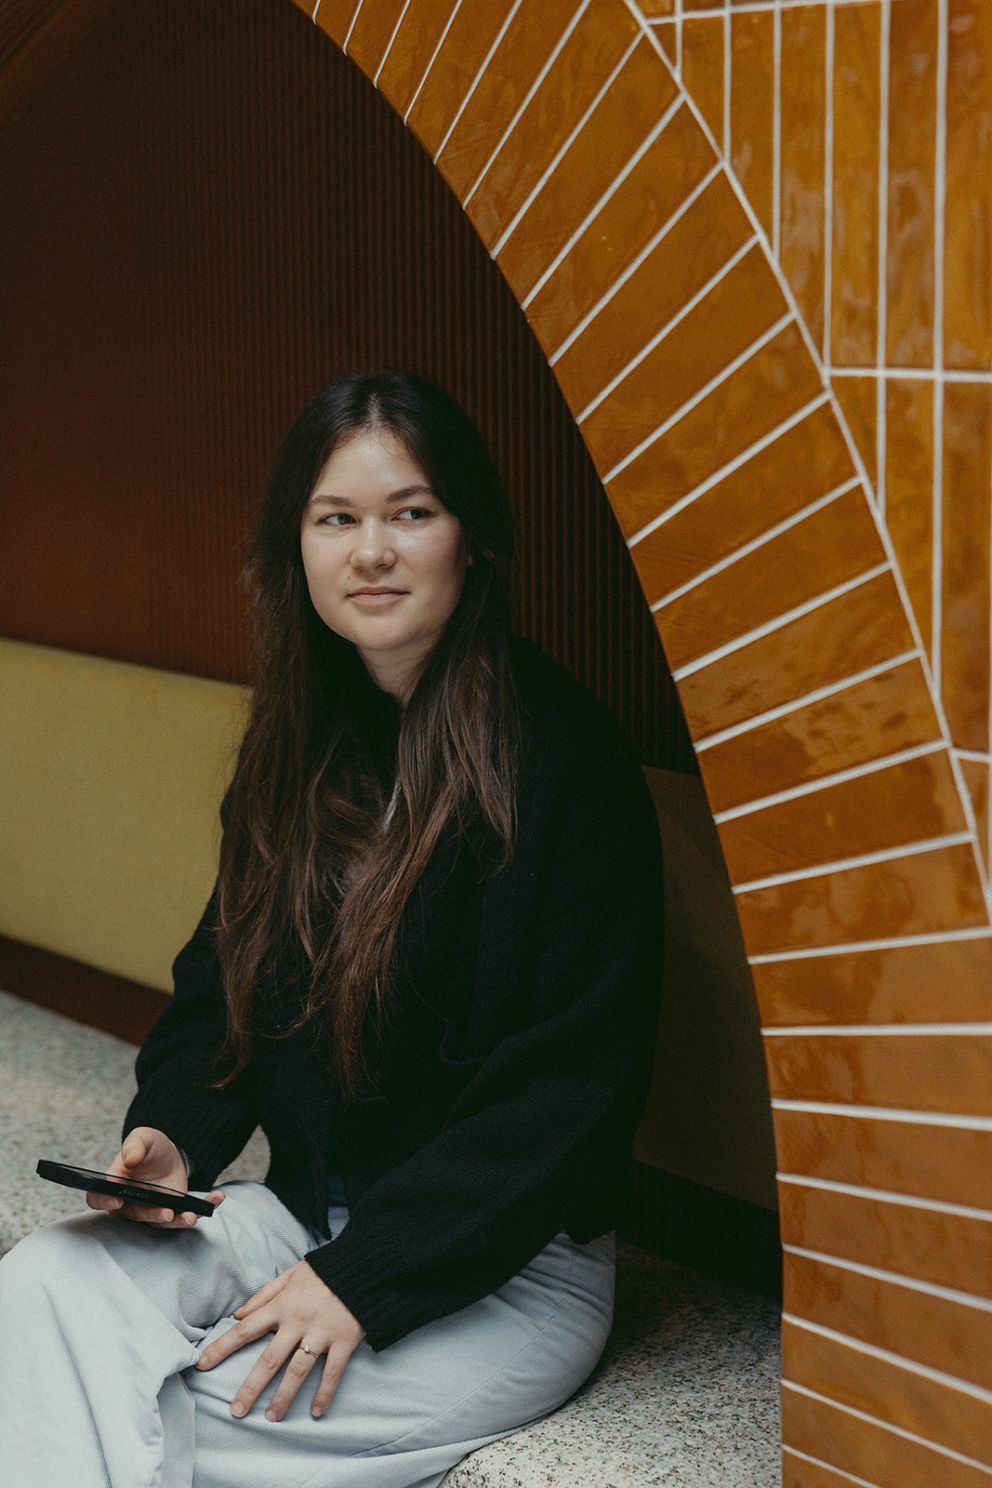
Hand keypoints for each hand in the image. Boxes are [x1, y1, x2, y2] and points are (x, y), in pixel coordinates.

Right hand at [85, 1125, 224, 1228]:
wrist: (169, 1153)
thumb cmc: (148, 1147)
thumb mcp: (142, 1138)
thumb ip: (134, 1145)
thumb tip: (129, 1159)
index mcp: (114, 1186)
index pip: (99, 1199)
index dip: (104, 1201)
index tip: (116, 1200)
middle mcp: (131, 1204)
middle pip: (135, 1215)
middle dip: (151, 1215)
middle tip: (165, 1212)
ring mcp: (153, 1210)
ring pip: (161, 1222)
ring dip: (177, 1221)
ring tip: (190, 1216)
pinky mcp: (173, 1211)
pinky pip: (186, 1214)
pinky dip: (203, 1208)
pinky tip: (217, 1197)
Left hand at [195, 1260, 364, 1420]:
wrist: (366, 1263)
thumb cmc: (326, 1270)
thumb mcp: (291, 1274)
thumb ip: (263, 1294)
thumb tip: (237, 1314)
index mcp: (282, 1305)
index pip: (246, 1329)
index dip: (222, 1347)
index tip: (202, 1365)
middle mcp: (298, 1321)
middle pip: (269, 1360)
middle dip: (251, 1387)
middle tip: (236, 1411)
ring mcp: (322, 1332)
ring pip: (297, 1371)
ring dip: (283, 1397)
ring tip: (271, 1417)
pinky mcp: (344, 1340)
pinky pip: (332, 1372)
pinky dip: (324, 1393)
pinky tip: (315, 1411)